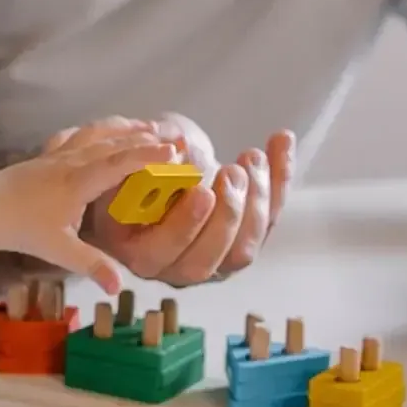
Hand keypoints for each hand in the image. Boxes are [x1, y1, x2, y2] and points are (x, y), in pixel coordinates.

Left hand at [0, 129, 174, 294]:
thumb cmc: (21, 231)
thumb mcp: (59, 251)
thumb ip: (92, 266)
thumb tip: (118, 288)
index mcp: (77, 182)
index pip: (118, 164)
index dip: (148, 156)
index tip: (174, 152)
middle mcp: (70, 161)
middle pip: (113, 142)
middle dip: (146, 139)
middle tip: (176, 140)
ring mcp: (56, 154)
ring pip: (95, 132)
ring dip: (124, 129)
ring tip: (149, 127)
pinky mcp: (45, 155)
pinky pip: (76, 135)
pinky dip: (96, 130)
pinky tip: (102, 131)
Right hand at [49, 113, 295, 287]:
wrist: (156, 167)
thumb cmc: (133, 169)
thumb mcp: (125, 164)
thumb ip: (141, 160)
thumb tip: (178, 148)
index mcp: (139, 251)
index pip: (163, 252)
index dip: (185, 225)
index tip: (202, 190)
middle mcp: (177, 266)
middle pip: (209, 259)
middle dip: (228, 215)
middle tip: (232, 171)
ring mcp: (215, 257)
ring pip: (244, 248)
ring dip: (257, 200)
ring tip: (253, 157)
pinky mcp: (243, 238)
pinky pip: (268, 219)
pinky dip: (279, 179)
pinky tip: (281, 140)